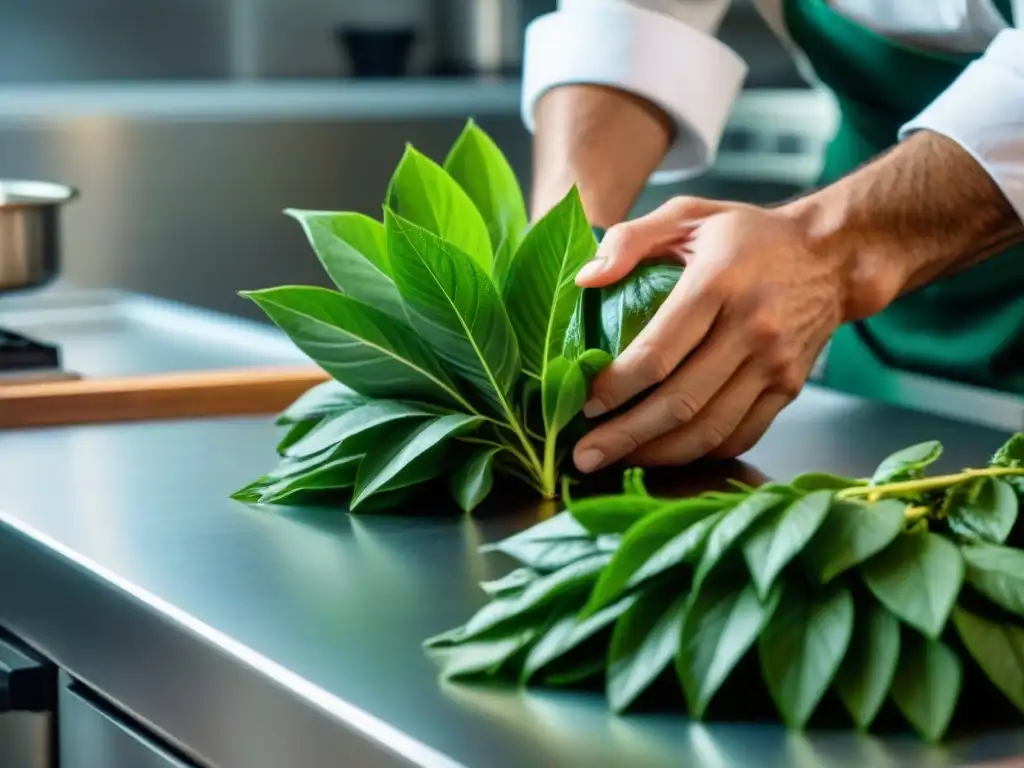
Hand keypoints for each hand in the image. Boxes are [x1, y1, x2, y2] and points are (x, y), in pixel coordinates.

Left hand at [571, 196, 886, 472]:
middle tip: (584, 455)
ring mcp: (774, 365)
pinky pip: (740, 435)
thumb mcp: (687, 214)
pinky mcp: (789, 388)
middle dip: (625, 435)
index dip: (616, 386)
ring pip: (709, 429)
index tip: (584, 403)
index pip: (658, 352)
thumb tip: (585, 279)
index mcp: (718, 283)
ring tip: (616, 462)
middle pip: (680, 402)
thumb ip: (629, 239)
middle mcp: (750, 329)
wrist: (832, 255)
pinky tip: (664, 455)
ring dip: (657, 454)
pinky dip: (699, 454)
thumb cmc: (748, 234)